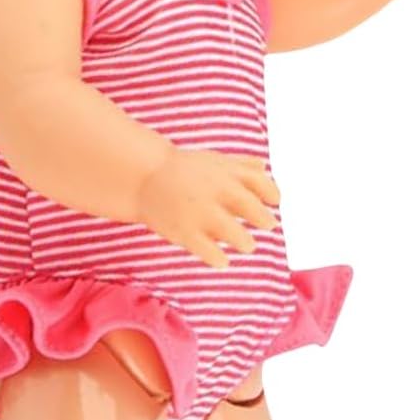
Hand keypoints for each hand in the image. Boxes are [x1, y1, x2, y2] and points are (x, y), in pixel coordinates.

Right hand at [136, 147, 280, 269]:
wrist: (144, 178)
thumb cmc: (183, 170)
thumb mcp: (212, 160)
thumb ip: (239, 165)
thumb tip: (264, 167)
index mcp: (225, 173)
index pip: (262, 183)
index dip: (272, 194)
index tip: (274, 202)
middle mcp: (215, 191)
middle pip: (253, 209)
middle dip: (264, 220)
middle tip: (267, 225)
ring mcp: (201, 213)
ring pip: (236, 235)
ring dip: (245, 242)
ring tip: (246, 245)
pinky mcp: (185, 233)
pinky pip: (211, 253)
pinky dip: (220, 259)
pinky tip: (222, 259)